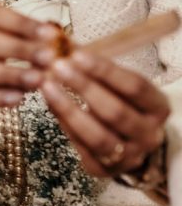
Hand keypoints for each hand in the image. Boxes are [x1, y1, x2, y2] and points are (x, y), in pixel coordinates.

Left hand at [41, 50, 167, 176]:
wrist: (125, 141)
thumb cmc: (115, 100)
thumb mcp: (112, 81)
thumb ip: (87, 61)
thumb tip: (54, 36)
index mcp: (157, 108)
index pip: (135, 87)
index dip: (105, 70)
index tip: (76, 54)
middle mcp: (149, 135)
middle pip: (115, 112)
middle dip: (84, 88)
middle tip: (57, 67)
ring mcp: (129, 156)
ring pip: (98, 136)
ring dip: (69, 109)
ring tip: (46, 86)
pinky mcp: (104, 169)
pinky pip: (81, 147)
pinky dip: (63, 124)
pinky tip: (49, 104)